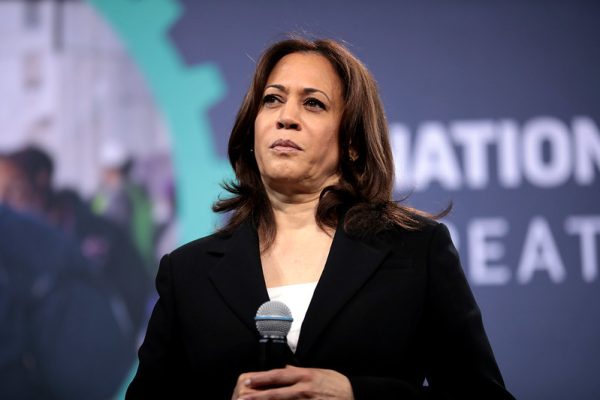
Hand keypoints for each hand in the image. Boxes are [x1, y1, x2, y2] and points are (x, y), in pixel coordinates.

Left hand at [231, 365, 353, 399]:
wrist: (355, 395)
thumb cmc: (336, 384)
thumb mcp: (318, 372)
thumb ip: (299, 371)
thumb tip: (285, 368)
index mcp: (305, 375)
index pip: (278, 375)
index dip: (262, 378)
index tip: (248, 381)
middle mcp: (304, 388)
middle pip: (276, 392)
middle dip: (257, 395)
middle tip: (242, 397)